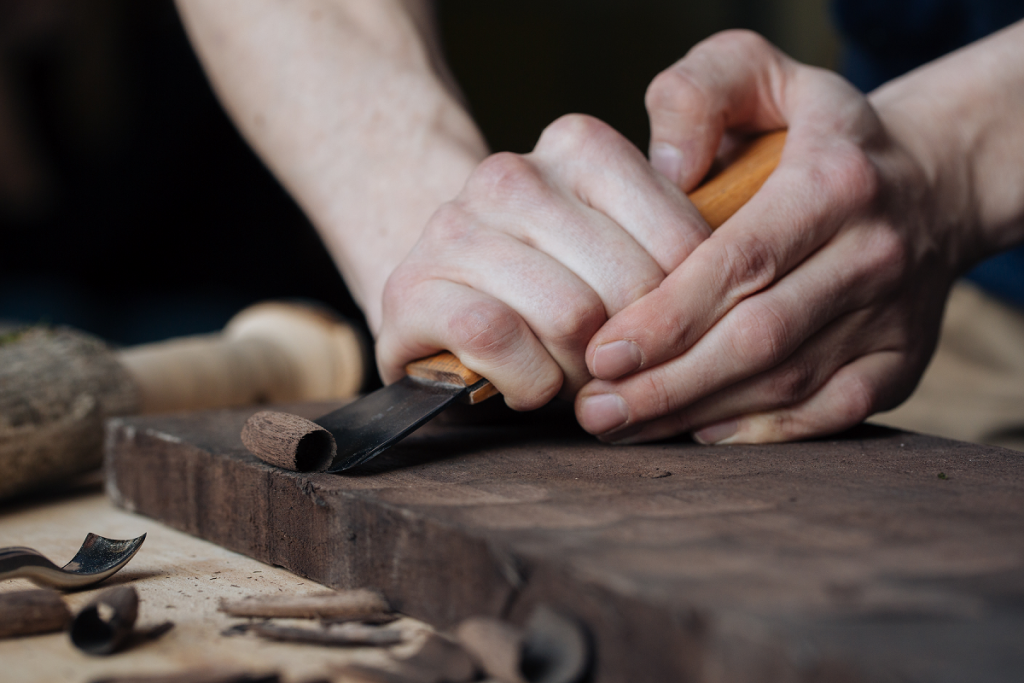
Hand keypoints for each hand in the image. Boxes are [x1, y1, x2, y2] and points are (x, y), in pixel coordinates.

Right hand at [376, 115, 711, 409]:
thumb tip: (737, 296)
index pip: (683, 240)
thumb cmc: (550, 288)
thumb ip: (675, 256)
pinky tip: (526, 384)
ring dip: (582, 373)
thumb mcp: (622, 251)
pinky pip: (499, 340)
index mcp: (579, 146)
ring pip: (570, 317)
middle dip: (635, 351)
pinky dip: (527, 382)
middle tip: (619, 371)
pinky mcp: (412, 288)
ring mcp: (455, 226)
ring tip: (570, 375)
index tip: (664, 336)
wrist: (442, 307)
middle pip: (629, 285)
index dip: (687, 312)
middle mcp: (512, 173)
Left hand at [575, 30, 970, 444]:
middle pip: (758, 338)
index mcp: (833, 183)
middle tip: (596, 410)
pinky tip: (697, 435)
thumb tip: (665, 167)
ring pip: (787, 384)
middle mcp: (872, 254)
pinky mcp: (902, 361)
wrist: (927, 180)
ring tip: (623, 426)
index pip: (740, 263)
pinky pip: (830, 413)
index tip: (601, 353)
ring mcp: (891, 316)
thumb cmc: (812, 134)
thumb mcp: (760, 76)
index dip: (669, 317)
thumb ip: (699, 92)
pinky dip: (762, 433)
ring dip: (698, 414)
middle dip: (669, 383)